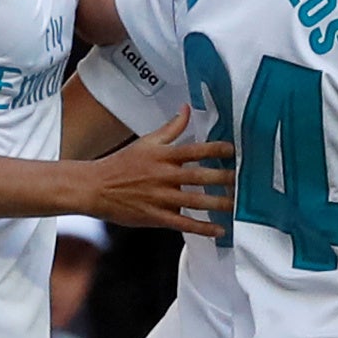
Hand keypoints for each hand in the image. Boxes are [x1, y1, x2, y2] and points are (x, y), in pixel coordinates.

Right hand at [85, 106, 234, 236]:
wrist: (94, 188)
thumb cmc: (122, 164)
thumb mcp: (147, 142)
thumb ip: (171, 128)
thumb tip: (187, 108)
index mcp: (163, 156)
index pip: (194, 150)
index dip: (215, 149)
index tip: (233, 150)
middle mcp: (163, 176)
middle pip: (198, 177)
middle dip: (223, 178)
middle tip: (243, 180)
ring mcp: (160, 198)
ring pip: (194, 201)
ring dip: (218, 203)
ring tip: (237, 205)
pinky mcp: (155, 217)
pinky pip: (183, 223)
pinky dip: (202, 227)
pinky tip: (219, 229)